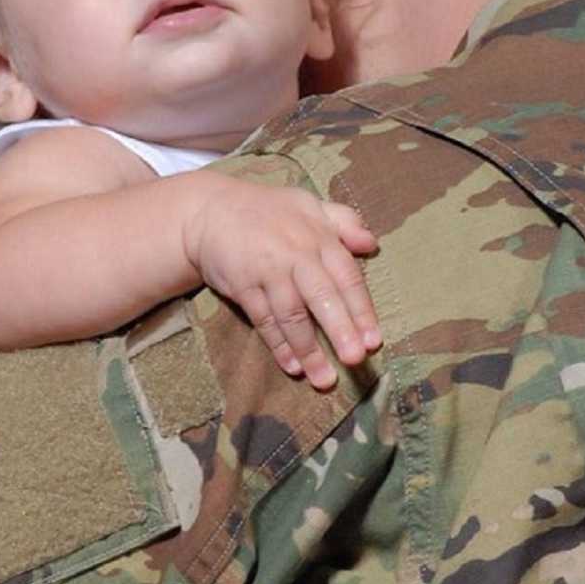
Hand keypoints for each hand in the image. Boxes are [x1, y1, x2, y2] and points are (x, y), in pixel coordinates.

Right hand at [183, 178, 380, 389]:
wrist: (210, 211)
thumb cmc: (268, 210)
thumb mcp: (308, 204)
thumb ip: (344, 221)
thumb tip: (372, 243)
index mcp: (318, 236)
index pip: (347, 276)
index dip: (361, 309)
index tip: (374, 341)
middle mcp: (295, 254)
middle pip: (322, 296)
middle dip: (340, 330)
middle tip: (355, 360)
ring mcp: (267, 271)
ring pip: (292, 315)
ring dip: (309, 349)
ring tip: (324, 379)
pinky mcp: (242, 286)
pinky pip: (263, 320)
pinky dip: (278, 345)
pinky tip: (292, 367)